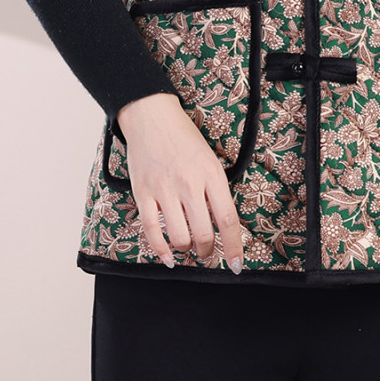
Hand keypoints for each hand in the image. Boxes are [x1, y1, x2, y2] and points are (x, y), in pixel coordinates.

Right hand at [116, 92, 244, 273]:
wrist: (152, 116)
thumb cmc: (184, 137)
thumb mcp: (210, 159)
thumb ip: (216, 190)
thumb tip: (223, 225)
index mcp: (211, 174)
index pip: (227, 219)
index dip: (233, 247)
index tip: (236, 264)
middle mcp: (189, 183)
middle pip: (203, 234)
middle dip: (207, 251)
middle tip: (207, 251)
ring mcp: (164, 189)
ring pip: (179, 237)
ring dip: (186, 250)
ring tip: (188, 247)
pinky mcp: (143, 192)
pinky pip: (151, 231)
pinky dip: (161, 250)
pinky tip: (168, 257)